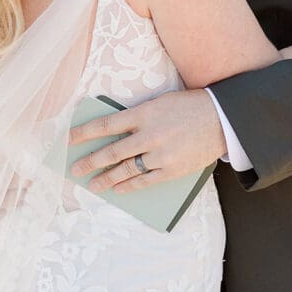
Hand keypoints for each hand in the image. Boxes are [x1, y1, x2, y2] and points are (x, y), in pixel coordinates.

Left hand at [68, 89, 226, 193]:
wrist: (222, 119)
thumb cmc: (189, 107)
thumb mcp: (160, 103)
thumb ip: (138, 116)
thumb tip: (114, 131)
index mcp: (144, 114)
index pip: (106, 125)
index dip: (84, 133)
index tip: (69, 140)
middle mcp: (149, 135)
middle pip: (111, 152)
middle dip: (89, 162)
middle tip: (74, 169)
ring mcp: (160, 155)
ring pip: (126, 170)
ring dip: (106, 178)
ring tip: (93, 184)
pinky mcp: (172, 170)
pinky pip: (145, 181)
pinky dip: (129, 186)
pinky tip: (119, 189)